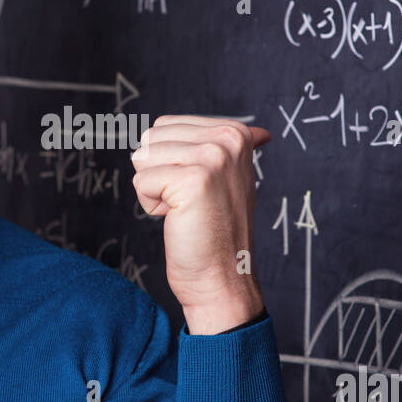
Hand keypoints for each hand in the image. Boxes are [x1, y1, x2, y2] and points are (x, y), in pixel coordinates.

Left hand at [129, 115, 270, 334]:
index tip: (199, 188)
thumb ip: (225, 149)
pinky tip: (178, 218)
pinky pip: (141, 180)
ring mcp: (213, 158)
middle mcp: (228, 139)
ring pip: (143, 157)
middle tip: (189, 201)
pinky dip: (151, 205)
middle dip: (157, 172)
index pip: (165, 125)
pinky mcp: (193, 181)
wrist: (223, 276)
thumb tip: (260, 133)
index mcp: (235, 133)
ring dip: (154, 188)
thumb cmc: (217, 230)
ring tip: (184, 209)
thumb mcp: (228, 178)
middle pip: (151, 137)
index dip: (168, 162)